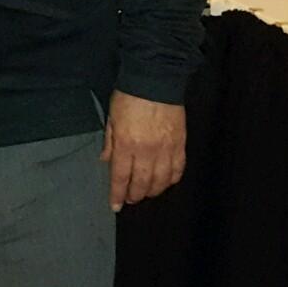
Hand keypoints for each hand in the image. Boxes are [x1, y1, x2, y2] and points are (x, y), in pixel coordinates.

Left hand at [101, 90, 186, 210]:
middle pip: (142, 183)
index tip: (116, 206)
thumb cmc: (129, 97)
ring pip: (161, 181)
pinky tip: (165, 182)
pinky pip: (178, 169)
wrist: (156, 80)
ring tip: (146, 193)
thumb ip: (110, 142)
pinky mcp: (180, 144)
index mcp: (126, 144)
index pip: (121, 177)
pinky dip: (171, 179)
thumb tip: (106, 162)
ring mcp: (166, 149)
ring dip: (153, 191)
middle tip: (131, 199)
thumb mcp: (112, 118)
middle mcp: (147, 151)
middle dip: (135, 195)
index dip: (118, 194)